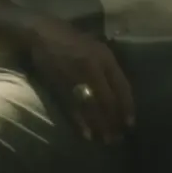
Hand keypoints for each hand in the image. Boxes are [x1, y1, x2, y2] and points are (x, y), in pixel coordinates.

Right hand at [24, 18, 134, 142]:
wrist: (41, 32)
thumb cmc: (70, 38)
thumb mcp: (95, 45)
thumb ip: (106, 65)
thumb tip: (117, 88)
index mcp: (105, 56)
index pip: (122, 86)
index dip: (127, 106)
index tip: (130, 122)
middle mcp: (94, 67)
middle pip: (109, 100)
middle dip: (115, 120)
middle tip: (119, 137)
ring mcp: (76, 78)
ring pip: (93, 107)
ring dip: (101, 125)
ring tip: (107, 139)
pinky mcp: (60, 86)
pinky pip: (74, 109)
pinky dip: (81, 124)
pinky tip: (88, 135)